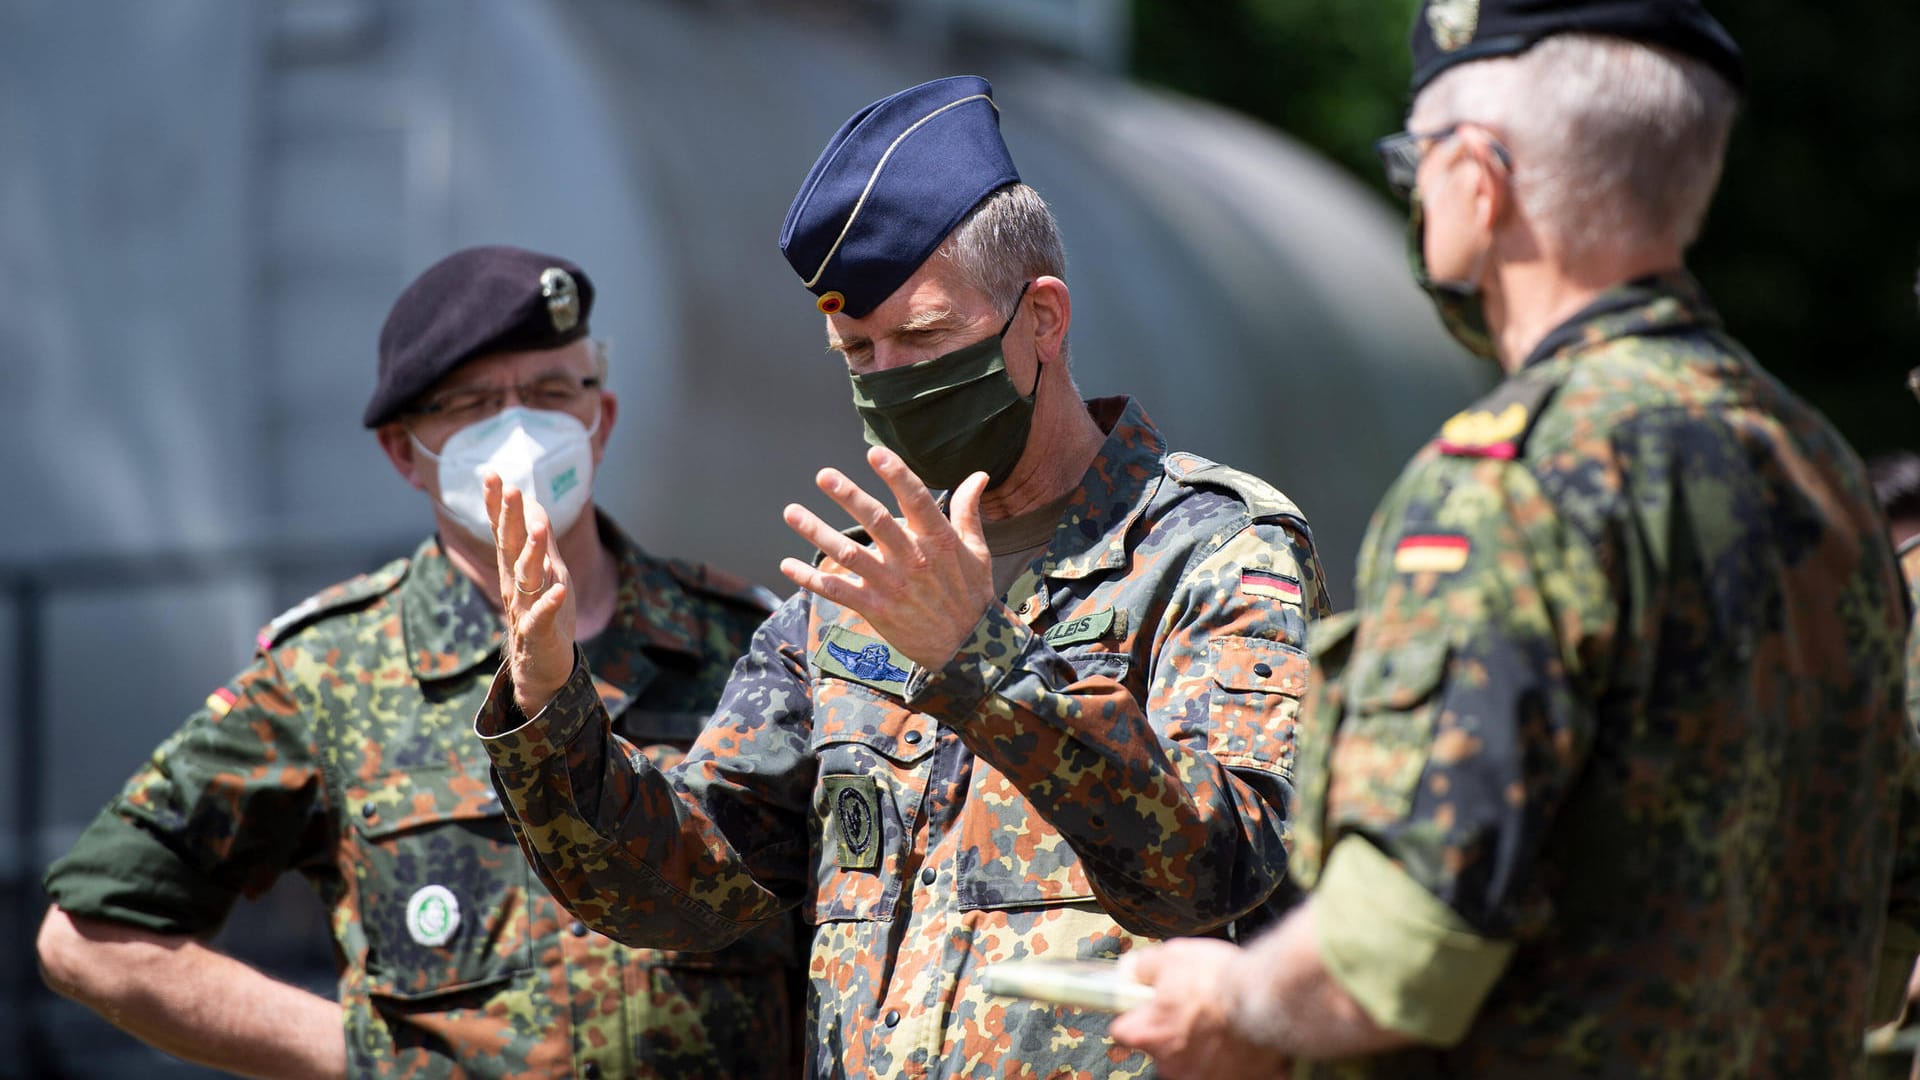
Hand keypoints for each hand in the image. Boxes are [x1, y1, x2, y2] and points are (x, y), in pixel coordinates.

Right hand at [484, 472, 575, 715]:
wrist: (540, 668)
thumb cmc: (543, 615)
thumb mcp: (546, 572)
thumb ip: (540, 540)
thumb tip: (534, 503)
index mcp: (515, 569)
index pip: (504, 531)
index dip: (498, 504)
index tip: (491, 474)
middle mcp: (515, 585)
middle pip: (511, 547)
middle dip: (509, 518)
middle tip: (509, 489)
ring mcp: (525, 609)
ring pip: (526, 577)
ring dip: (532, 552)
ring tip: (538, 528)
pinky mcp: (538, 634)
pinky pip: (542, 617)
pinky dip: (549, 603)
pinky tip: (559, 591)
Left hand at [779, 446, 994, 670]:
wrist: (967, 648)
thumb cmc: (971, 594)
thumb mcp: (977, 551)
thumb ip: (968, 511)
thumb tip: (979, 476)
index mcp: (939, 540)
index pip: (916, 500)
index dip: (896, 475)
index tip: (875, 453)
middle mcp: (913, 559)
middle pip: (877, 521)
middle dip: (849, 496)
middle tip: (824, 476)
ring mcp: (892, 585)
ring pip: (849, 554)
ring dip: (817, 532)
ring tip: (792, 512)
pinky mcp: (876, 608)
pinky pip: (837, 591)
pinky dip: (810, 578)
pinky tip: (788, 564)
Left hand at [1111, 940, 1291, 1079]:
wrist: (1265, 998)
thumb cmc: (1220, 980)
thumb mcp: (1172, 956)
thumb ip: (1145, 967)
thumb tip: (1134, 969)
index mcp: (1150, 1033)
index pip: (1123, 1031)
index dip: (1135, 1015)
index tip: (1145, 1007)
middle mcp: (1171, 1064)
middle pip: (1161, 1048)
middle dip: (1175, 1030)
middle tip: (1195, 1008)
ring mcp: (1202, 1077)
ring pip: (1194, 1060)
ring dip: (1204, 1044)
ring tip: (1222, 1020)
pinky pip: (1229, 1070)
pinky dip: (1233, 1056)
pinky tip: (1241, 1037)